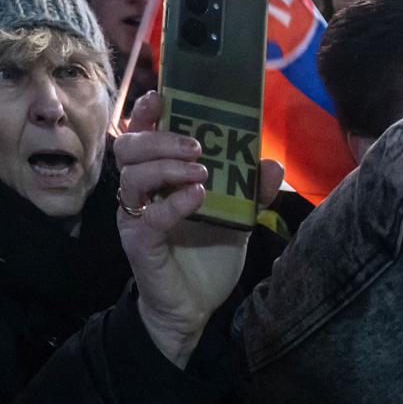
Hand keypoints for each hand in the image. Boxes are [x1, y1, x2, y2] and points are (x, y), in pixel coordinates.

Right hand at [115, 91, 283, 367]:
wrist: (194, 307)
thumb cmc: (207, 255)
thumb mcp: (237, 218)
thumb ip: (253, 191)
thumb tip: (273, 165)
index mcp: (157, 175)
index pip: (142, 133)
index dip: (148, 111)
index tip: (165, 96)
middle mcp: (140, 190)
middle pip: (128, 146)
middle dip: (160, 138)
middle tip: (196, 145)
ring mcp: (135, 215)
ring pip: (132, 176)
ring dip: (166, 166)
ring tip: (202, 172)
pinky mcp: (139, 242)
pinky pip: (148, 216)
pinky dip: (173, 203)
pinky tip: (198, 197)